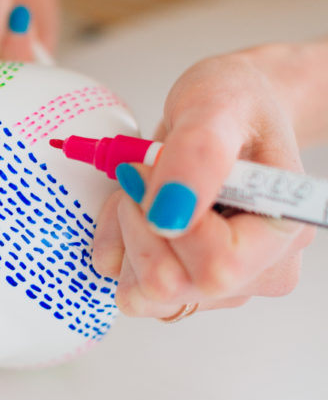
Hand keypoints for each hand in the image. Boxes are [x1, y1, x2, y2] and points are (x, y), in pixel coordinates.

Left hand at [93, 49, 315, 317]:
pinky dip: (118, 247)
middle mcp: (258, 272)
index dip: (164, 219)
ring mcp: (222, 288)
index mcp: (282, 233)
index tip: (146, 167)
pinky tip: (136, 209)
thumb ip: (197, 155)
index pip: (216, 267)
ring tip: (144, 188)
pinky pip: (131, 291)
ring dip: (125, 237)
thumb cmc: (235, 103)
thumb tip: (167, 216)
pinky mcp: (186, 289)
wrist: (231, 113)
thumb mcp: (215, 106)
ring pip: (144, 296)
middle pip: (172, 287)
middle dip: (138, 225)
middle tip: (142, 172)